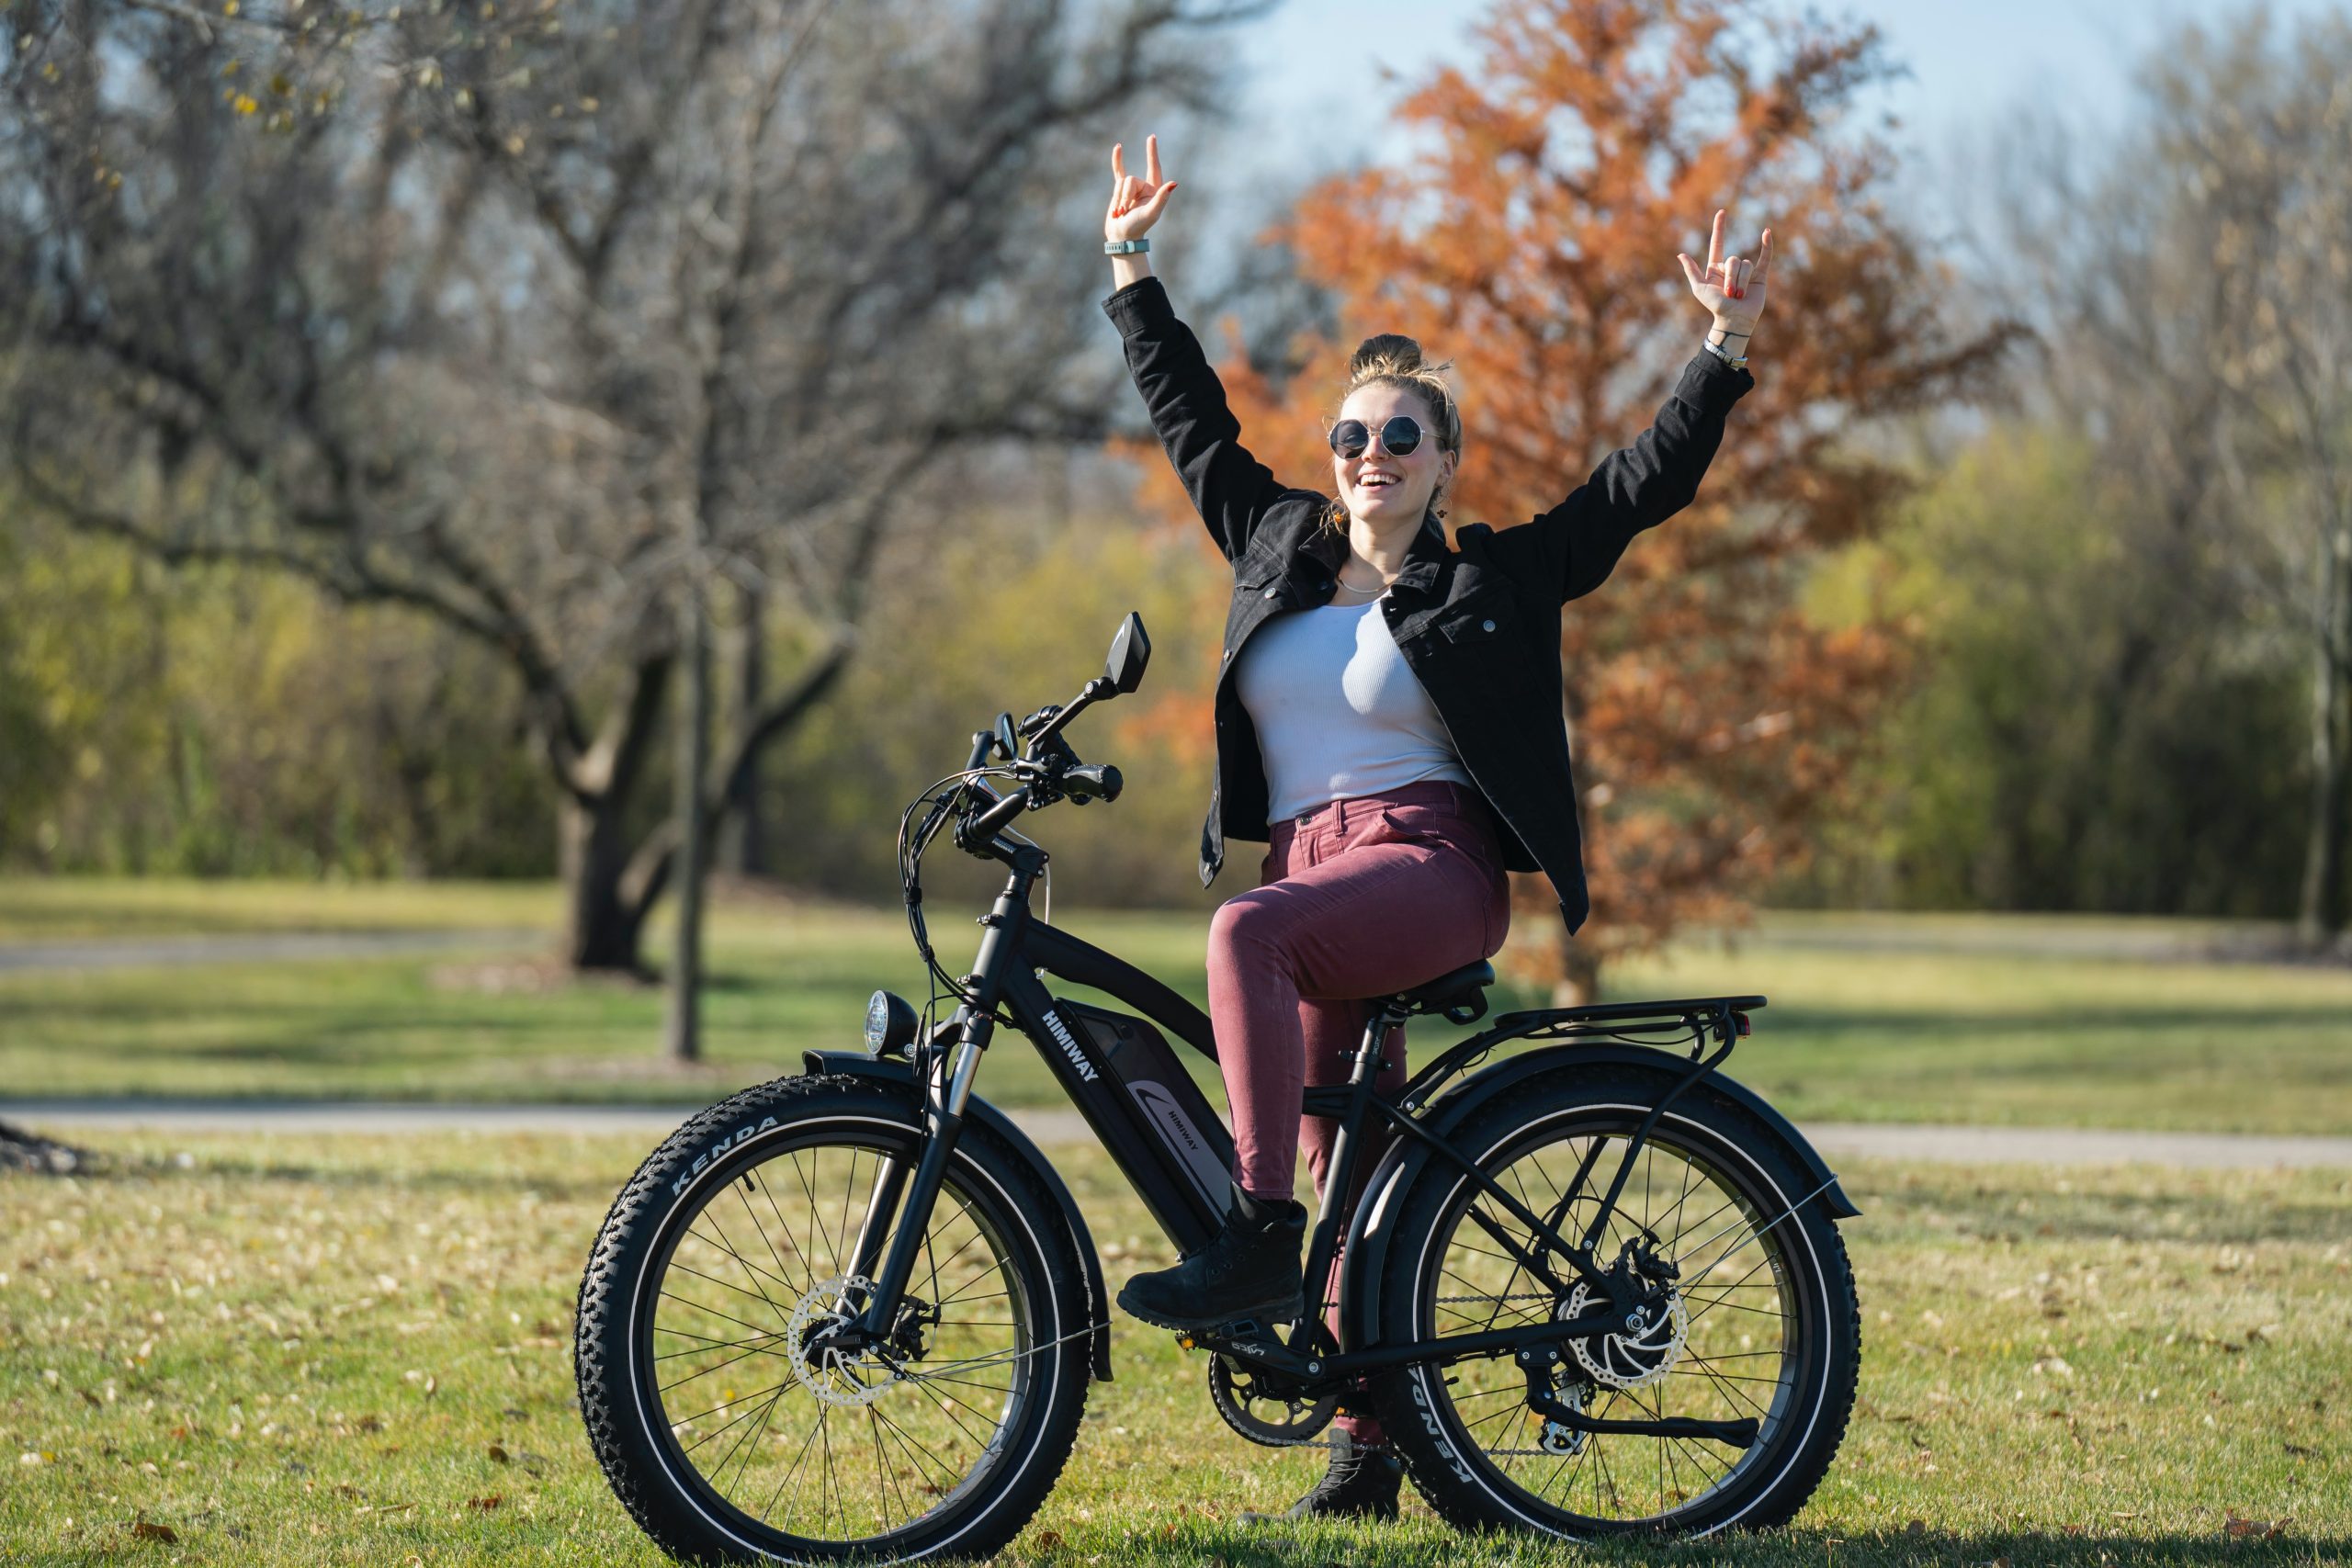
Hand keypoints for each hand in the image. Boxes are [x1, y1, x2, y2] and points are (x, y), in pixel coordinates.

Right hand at [1105, 134, 1177, 242]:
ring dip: (1118, 199)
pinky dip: (1117, 160)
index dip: (1152, 152)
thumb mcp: (1152, 212)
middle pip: (1131, 179)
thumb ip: (1162, 197)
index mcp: (1154, 191)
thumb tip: (1173, 183)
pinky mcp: (1120, 190)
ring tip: (1120, 213)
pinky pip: (1118, 171)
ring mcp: (1132, 188)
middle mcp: (1144, 187)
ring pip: (1121, 182)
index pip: (1154, 167)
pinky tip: (1118, 147)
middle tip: (1125, 212)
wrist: (1123, 237)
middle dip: (1125, 196)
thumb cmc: (1139, 226)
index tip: (1151, 137)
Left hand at [1677, 210, 1771, 332]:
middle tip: (1729, 294)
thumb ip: (1692, 271)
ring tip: (1738, 296)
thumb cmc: (1715, 306)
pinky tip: (1767, 233)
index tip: (1722, 212)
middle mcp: (1731, 267)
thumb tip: (1681, 254)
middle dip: (1731, 278)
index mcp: (1715, 268)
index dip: (1719, 228)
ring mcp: (1746, 271)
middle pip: (1733, 260)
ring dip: (1741, 282)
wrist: (1733, 319)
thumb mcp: (1699, 289)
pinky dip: (1767, 246)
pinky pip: (1764, 257)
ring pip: (1746, 265)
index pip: (1717, 243)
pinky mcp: (1759, 276)